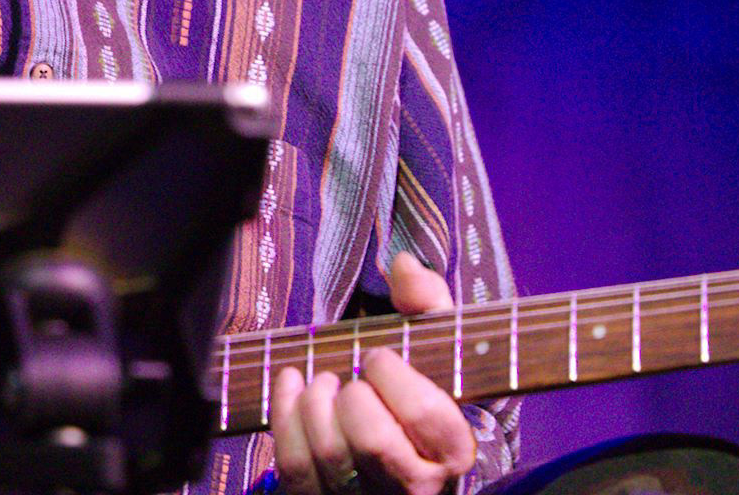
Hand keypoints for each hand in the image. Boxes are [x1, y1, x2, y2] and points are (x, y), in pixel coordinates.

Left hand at [269, 253, 476, 494]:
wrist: (399, 458)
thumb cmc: (418, 394)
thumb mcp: (438, 348)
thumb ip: (428, 302)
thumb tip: (401, 265)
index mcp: (454, 450)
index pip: (423, 413)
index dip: (391, 374)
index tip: (377, 357)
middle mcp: (417, 489)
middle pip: (371, 440)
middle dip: (351, 394)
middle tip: (349, 378)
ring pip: (329, 456)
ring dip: (315, 403)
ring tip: (324, 382)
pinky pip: (294, 466)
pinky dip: (284, 416)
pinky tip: (292, 385)